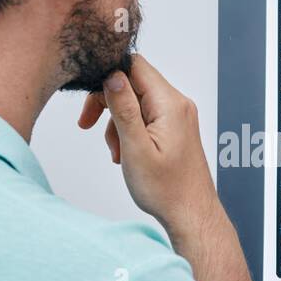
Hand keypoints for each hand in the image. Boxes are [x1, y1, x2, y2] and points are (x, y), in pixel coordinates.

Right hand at [77, 54, 223, 239]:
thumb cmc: (167, 189)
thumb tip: (112, 75)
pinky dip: (130, 130)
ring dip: (117, 121)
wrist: (191, 214)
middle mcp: (177, 104)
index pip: (134, 65)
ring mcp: (177, 115)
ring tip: (117, 152)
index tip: (91, 103)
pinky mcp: (174, 127)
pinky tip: (126, 153)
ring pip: (136, 101)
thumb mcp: (136, 148)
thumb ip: (123, 109)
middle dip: (108, 103)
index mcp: (170, 104)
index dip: (107, 76)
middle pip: (133, 82)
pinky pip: (145, 115)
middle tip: (89, 126)